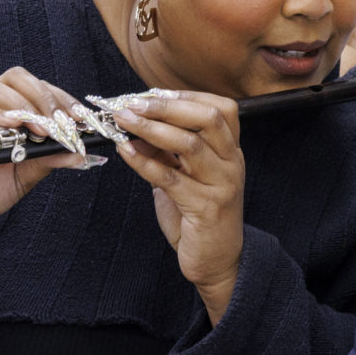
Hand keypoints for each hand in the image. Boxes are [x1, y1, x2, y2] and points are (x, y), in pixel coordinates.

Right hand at [0, 67, 90, 254]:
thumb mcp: (24, 177)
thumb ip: (48, 161)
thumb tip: (80, 152)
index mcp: (8, 115)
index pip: (35, 89)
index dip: (59, 98)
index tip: (80, 117)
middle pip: (15, 78)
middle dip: (43, 95)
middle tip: (61, 121)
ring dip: (22, 104)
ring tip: (40, 128)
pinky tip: (14, 127)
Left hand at [109, 93, 246, 318]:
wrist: (218, 261)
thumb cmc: (199, 216)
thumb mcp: (185, 177)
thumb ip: (166, 152)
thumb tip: (134, 125)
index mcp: (231, 152)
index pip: (222, 108)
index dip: (187, 95)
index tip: (152, 93)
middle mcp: (232, 164)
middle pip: (208, 118)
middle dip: (166, 106)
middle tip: (132, 103)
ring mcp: (222, 185)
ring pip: (190, 144)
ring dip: (151, 128)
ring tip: (123, 121)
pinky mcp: (205, 208)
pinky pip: (171, 178)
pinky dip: (144, 162)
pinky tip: (125, 151)